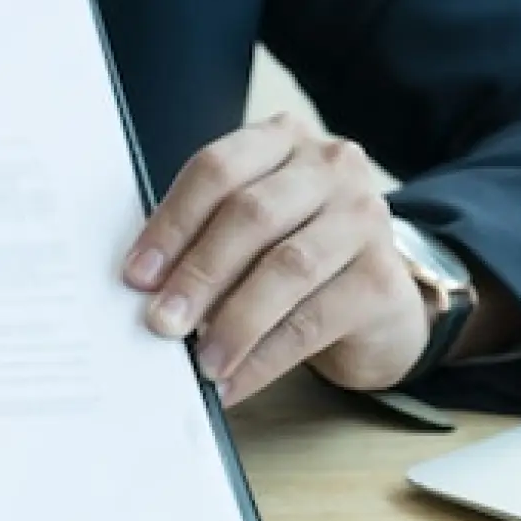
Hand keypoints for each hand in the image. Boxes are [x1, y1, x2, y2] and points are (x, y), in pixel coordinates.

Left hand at [123, 113, 429, 402]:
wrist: (375, 301)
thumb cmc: (292, 255)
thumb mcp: (249, 231)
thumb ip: (203, 240)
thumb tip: (148, 291)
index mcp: (282, 139)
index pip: (217, 169)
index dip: (172, 223)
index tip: (136, 275)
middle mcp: (331, 167)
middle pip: (252, 214)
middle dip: (199, 273)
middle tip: (161, 322)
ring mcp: (364, 218)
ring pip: (288, 267)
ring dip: (233, 321)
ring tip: (200, 362)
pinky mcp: (383, 280)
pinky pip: (312, 322)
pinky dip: (264, 359)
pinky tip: (234, 382)